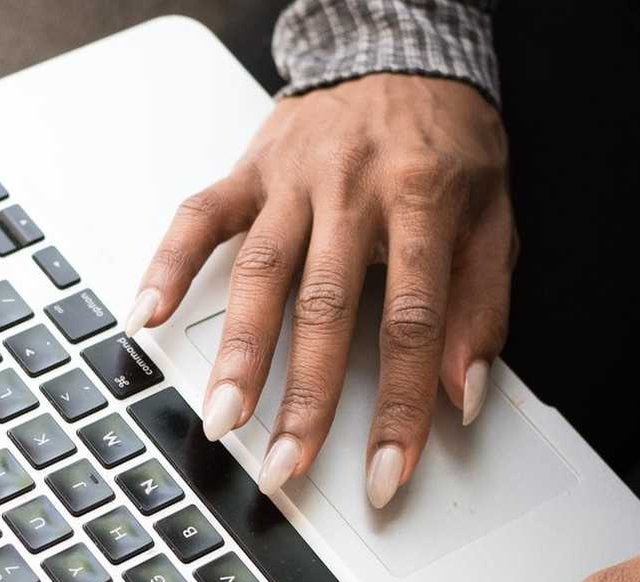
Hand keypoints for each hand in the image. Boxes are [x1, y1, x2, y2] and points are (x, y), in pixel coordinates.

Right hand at [125, 74, 512, 505]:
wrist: (402, 50)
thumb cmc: (449, 140)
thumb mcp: (495, 214)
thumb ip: (483, 305)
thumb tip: (464, 393)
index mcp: (422, 201)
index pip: (412, 321)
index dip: (402, 406)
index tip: (386, 474)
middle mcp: (351, 190)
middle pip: (325, 307)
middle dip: (304, 397)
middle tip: (284, 466)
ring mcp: (292, 180)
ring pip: (259, 272)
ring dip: (237, 352)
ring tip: (221, 418)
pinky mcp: (249, 171)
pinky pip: (199, 217)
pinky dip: (167, 266)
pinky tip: (143, 317)